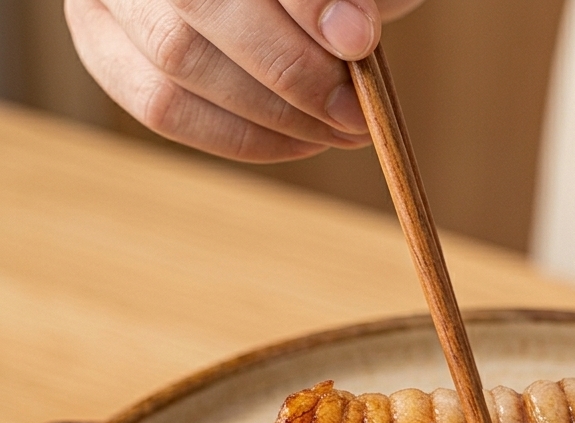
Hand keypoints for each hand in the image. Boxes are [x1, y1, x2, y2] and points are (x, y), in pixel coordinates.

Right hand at [64, 0, 424, 160]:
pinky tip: (299, 141)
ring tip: (338, 129)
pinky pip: (162, 108)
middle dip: (292, 72)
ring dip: (273, 116)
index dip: (304, 2)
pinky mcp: (101, 41)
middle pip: (199, 6)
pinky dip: (242, 137)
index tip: (359, 42)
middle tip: (355, 111)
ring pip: (177, 62)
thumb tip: (349, 35)